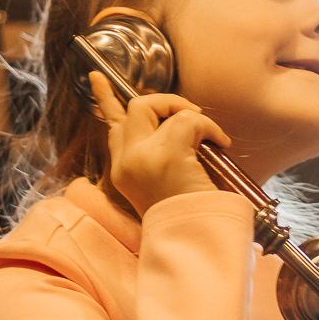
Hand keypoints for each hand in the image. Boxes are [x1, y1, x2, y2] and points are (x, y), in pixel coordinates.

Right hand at [89, 71, 230, 217]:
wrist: (195, 241)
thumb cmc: (187, 215)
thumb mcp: (160, 186)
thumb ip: (154, 156)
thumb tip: (171, 124)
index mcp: (123, 172)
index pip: (111, 127)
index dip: (106, 100)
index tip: (97, 77)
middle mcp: (126, 163)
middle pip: (133, 108)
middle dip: (163, 101)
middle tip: (189, 111)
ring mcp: (143, 157)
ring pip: (153, 105)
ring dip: (187, 112)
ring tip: (210, 135)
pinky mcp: (167, 155)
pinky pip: (188, 119)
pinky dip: (209, 126)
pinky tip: (221, 143)